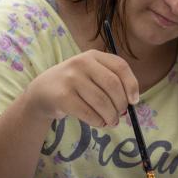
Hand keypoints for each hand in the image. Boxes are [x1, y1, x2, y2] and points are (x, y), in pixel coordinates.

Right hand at [25, 50, 139, 128]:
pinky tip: (98, 122)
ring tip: (110, 121)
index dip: (131, 85)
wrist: (42, 92)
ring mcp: (71, 79)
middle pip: (113, 86)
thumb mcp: (90, 74)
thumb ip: (110, 82)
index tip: (134, 101)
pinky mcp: (63, 97)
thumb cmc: (73, 85)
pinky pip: (89, 113)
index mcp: (93, 56)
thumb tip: (131, 101)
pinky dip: (98, 121)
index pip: (120, 66)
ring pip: (102, 102)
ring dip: (111, 116)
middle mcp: (81, 63)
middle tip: (121, 115)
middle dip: (121, 105)